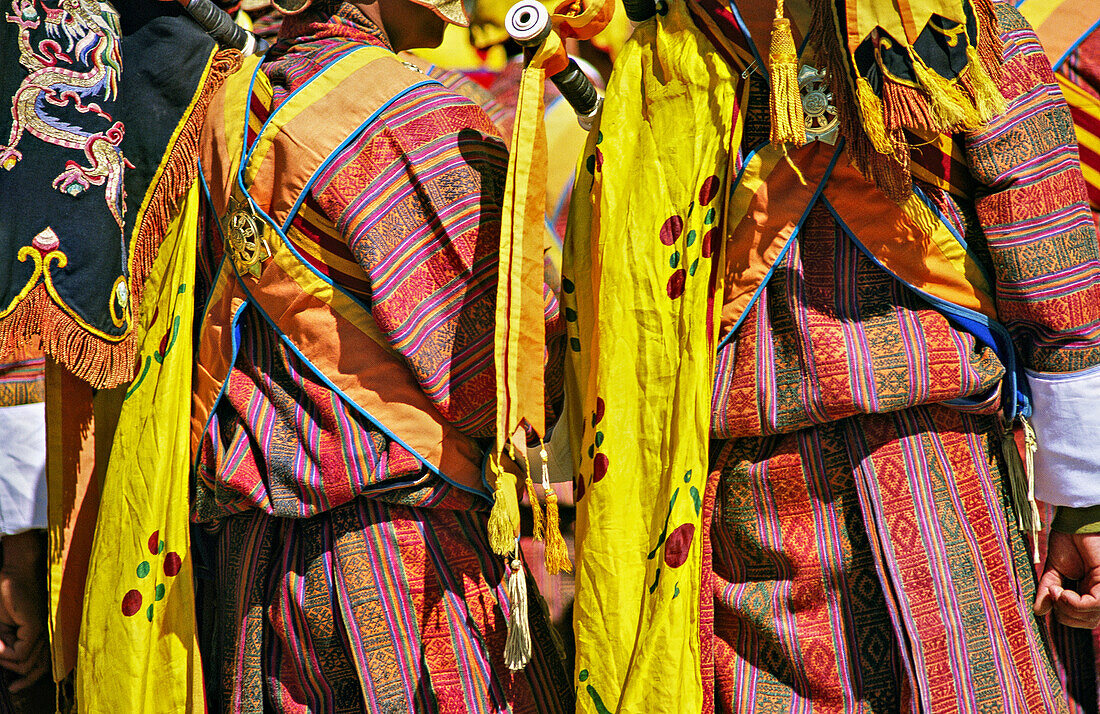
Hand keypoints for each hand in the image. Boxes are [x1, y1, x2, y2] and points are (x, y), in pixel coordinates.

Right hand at [0, 531, 48, 692]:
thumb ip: (9, 646)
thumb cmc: (8, 598)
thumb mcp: (4, 629)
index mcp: (42, 635)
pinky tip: (1, 640)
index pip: (44, 665)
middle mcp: (47, 634)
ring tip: (0, 644)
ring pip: (26, 663)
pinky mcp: (36, 626)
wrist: (13, 574)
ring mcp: (43, 630)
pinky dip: (6, 652)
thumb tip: (5, 663)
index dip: (29, 680)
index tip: (14, 687)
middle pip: (40, 669)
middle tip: (10, 684)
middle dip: (21, 678)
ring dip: (6, 660)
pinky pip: (20, 653)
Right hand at [1033, 530, 1099, 628]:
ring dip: (1066, 608)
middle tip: (1052, 592)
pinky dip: (1072, 603)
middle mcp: (1099, 594)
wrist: (1076, 523)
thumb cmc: (1068, 542)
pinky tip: (1062, 591)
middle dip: (1063, 613)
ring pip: (1089, 618)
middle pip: (1085, 622)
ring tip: (1056, 589)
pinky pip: (1091, 606)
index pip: (1080, 619)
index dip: (1063, 614)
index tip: (1050, 594)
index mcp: (1090, 592)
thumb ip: (1049, 591)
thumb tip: (1038, 612)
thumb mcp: (1054, 571)